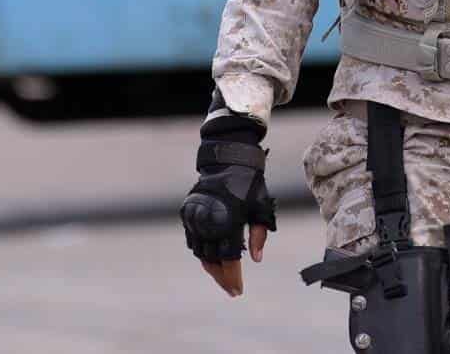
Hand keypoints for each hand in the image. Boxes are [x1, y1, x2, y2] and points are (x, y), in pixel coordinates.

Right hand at [181, 140, 276, 297]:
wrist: (228, 159)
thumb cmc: (250, 184)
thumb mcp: (261, 208)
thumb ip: (258, 235)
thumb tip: (256, 259)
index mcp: (229, 223)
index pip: (229, 260)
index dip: (233, 277)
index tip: (238, 290)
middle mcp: (209, 223)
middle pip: (212, 262)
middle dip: (222, 278)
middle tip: (231, 290)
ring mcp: (195, 218)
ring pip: (199, 253)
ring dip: (211, 267)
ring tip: (223, 276)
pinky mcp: (188, 213)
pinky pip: (192, 240)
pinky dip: (201, 252)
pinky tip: (211, 259)